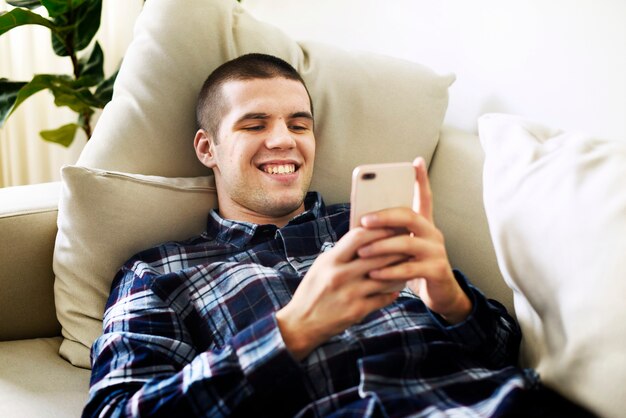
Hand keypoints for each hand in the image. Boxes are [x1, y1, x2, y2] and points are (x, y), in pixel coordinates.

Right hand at [277, 227, 406, 359]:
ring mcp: (350, 294)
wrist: (301, 324)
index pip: (358, 237)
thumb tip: (365, 237)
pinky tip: (397, 287)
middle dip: (396, 248)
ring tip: (409, 263)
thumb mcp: (321, 266)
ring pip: (385, 277)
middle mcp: (340, 275)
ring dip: (400, 270)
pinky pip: (383, 298)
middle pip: (377, 256)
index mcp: (331, 260)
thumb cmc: (312, 291)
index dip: (378, 230)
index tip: (393, 226)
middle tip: (409, 243)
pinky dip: (392, 291)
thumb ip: (342, 253)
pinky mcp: (357, 311)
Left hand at [356, 157, 471, 323]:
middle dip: (385, 216)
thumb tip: (360, 222)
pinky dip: (390, 271)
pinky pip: (410, 268)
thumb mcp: (402, 247)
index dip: (421, 179)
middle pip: (410, 216)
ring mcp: (436, 251)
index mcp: (424, 223)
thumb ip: (390, 233)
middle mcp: (433, 233)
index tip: (416, 161)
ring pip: (408, 242)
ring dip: (381, 246)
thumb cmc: (413, 266)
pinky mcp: (437, 270)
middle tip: (364, 220)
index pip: (424, 196)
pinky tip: (373, 274)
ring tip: (362, 252)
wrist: (439, 294)